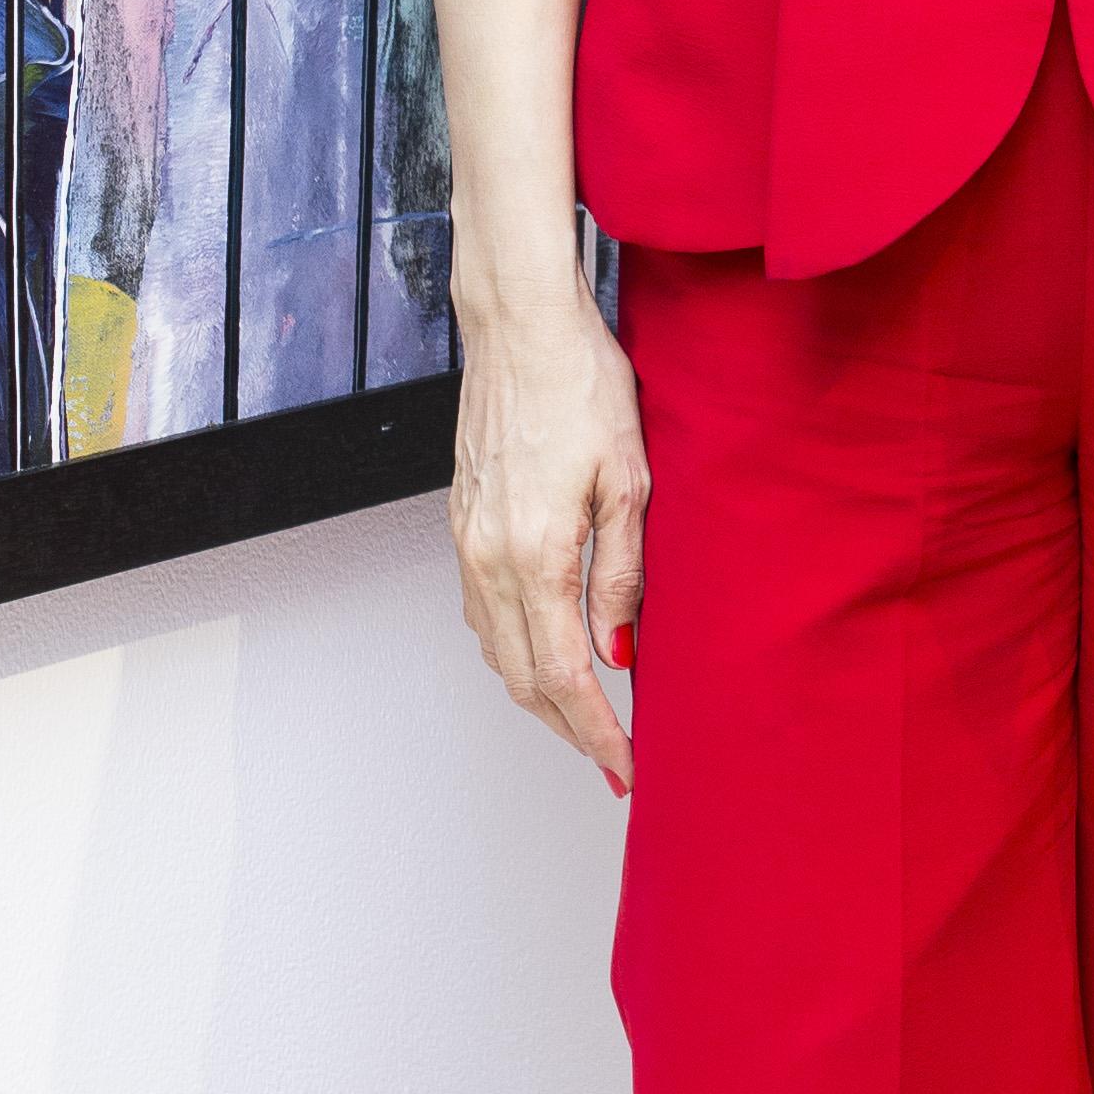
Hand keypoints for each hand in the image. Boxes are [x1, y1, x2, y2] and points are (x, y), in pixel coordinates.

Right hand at [447, 281, 648, 795]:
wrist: (519, 326)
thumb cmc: (582, 385)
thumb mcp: (630, 480)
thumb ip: (623, 574)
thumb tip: (620, 652)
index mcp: (535, 555)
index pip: (566, 675)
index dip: (597, 733)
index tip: (626, 768)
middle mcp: (488, 558)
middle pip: (524, 678)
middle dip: (569, 731)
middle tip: (612, 761)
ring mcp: (468, 541)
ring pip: (497, 650)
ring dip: (540, 695)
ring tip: (586, 719)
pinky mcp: (462, 522)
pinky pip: (482, 612)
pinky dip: (515, 649)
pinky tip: (546, 650)